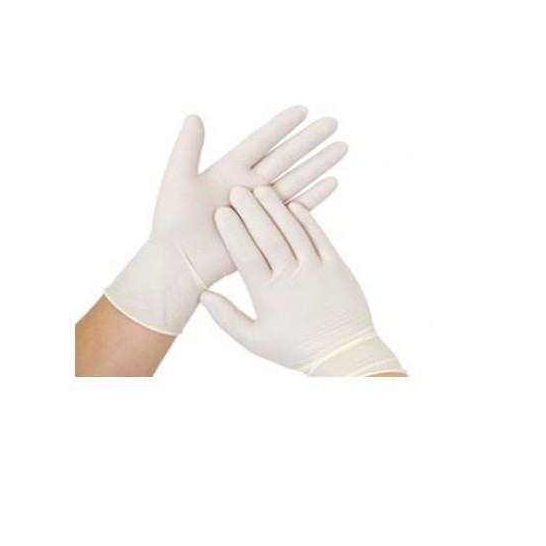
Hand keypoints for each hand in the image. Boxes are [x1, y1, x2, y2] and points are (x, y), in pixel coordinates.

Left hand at [105, 106, 346, 333]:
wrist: (179, 262)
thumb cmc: (173, 222)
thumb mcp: (177, 178)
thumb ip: (188, 147)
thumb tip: (194, 115)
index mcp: (229, 170)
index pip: (261, 142)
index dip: (281, 126)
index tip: (302, 110)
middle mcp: (249, 187)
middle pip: (286, 157)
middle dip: (310, 140)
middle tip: (333, 123)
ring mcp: (260, 209)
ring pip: (297, 179)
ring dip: (319, 164)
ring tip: (342, 147)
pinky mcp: (268, 231)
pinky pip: (296, 210)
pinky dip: (315, 197)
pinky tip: (333, 182)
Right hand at [200, 186, 404, 375]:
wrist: (342, 354)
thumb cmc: (295, 349)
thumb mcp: (254, 341)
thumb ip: (226, 317)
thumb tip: (203, 294)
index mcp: (267, 294)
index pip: (245, 255)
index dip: (232, 231)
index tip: (220, 212)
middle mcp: (291, 277)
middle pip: (266, 236)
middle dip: (250, 211)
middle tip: (238, 190)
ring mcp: (316, 269)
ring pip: (292, 231)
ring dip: (275, 208)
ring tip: (261, 190)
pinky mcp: (337, 266)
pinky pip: (319, 236)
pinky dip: (306, 219)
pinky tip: (294, 205)